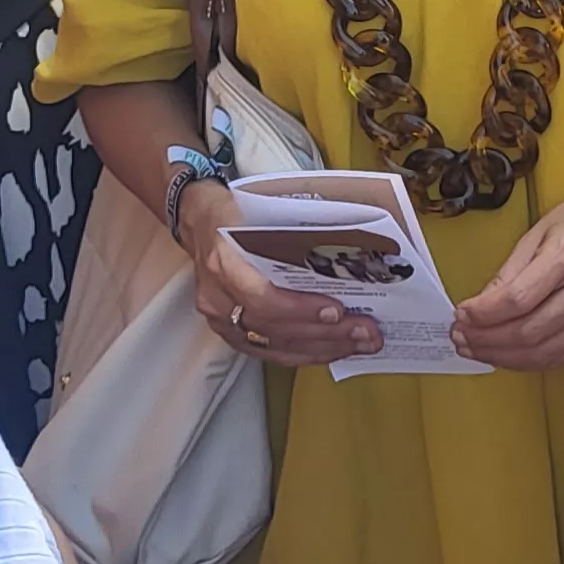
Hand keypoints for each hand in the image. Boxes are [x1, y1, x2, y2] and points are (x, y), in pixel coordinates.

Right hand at [178, 186, 381, 366]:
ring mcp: (219, 319)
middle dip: (326, 334)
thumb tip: (347, 250)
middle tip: (366, 332)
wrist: (196, 218)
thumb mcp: (257, 210)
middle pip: (274, 327)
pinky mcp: (228, 332)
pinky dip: (303, 354)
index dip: (300, 309)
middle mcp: (217, 297)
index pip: (262, 297)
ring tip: (359, 344)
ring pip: (274, 346)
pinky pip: (268, 352)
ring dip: (321, 348)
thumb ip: (292, 231)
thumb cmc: (232, 212)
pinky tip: (331, 351)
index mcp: (224, 261)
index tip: (337, 310)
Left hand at [451, 195, 563, 370]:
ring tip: (477, 350)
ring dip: (503, 357)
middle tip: (461, 338)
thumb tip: (480, 305)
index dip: (483, 314)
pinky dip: (529, 362)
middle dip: (486, 340)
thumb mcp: (539, 232)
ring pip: (543, 352)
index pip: (517, 298)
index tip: (461, 315)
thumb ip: (510, 270)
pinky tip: (508, 355)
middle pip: (528, 331)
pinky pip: (561, 358)